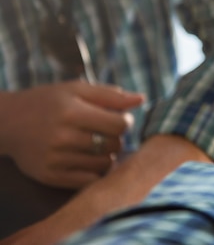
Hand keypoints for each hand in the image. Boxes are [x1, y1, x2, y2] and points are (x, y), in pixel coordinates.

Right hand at [0, 81, 143, 188]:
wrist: (8, 122)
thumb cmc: (50, 102)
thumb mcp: (78, 90)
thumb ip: (111, 95)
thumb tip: (142, 99)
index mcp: (72, 112)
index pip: (119, 125)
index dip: (125, 122)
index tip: (118, 119)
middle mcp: (62, 137)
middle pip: (113, 145)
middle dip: (116, 138)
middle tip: (106, 133)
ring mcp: (55, 159)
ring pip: (104, 165)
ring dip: (106, 155)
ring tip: (95, 145)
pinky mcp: (50, 176)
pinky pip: (88, 182)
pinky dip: (94, 172)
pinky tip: (87, 159)